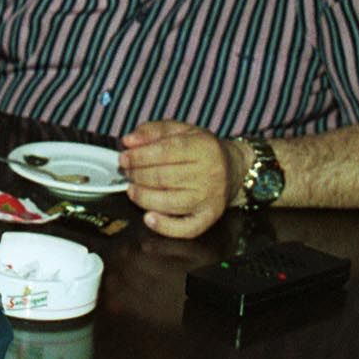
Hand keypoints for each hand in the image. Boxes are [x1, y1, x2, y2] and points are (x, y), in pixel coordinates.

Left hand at [119, 121, 245, 238]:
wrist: (233, 168)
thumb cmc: (203, 149)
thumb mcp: (181, 130)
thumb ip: (153, 131)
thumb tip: (129, 141)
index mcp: (203, 148)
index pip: (165, 152)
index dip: (139, 156)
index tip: (124, 157)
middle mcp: (209, 174)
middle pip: (163, 178)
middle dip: (137, 175)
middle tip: (126, 172)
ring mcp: (209, 199)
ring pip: (169, 203)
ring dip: (143, 197)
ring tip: (132, 189)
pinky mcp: (208, 218)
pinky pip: (185, 228)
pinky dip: (164, 226)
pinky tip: (149, 217)